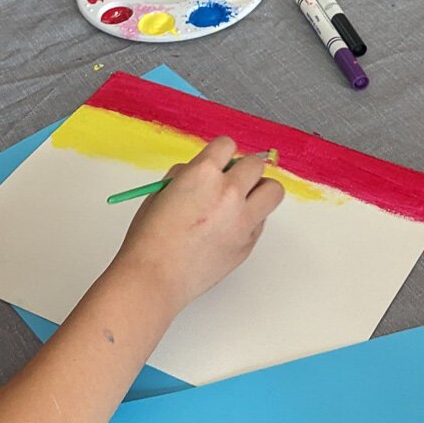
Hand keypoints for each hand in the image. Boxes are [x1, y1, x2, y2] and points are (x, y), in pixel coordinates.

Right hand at [111, 136, 283, 313]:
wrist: (155, 278)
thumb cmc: (150, 239)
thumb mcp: (161, 193)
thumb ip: (187, 175)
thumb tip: (202, 171)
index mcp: (203, 174)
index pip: (227, 144)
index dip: (221, 153)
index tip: (217, 161)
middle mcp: (228, 192)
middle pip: (256, 165)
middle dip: (243, 170)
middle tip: (231, 181)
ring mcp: (243, 219)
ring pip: (273, 190)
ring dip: (259, 190)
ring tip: (243, 201)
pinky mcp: (249, 242)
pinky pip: (262, 220)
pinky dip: (252, 219)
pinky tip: (231, 228)